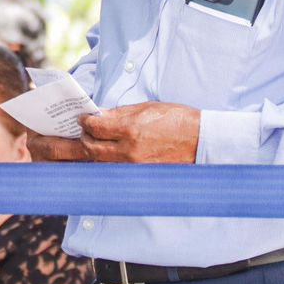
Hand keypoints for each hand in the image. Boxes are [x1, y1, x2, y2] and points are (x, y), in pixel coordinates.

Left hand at [78, 102, 200, 162]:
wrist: (199, 140)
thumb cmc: (176, 120)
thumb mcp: (146, 108)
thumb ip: (120, 113)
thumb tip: (100, 114)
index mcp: (131, 130)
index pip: (96, 128)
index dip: (86, 121)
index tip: (84, 118)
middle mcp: (129, 151)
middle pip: (92, 148)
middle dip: (84, 137)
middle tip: (84, 130)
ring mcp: (133, 166)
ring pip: (100, 162)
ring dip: (91, 151)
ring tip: (92, 141)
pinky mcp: (138, 174)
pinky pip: (114, 169)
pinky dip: (105, 162)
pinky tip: (105, 154)